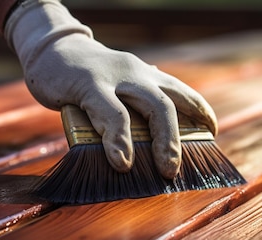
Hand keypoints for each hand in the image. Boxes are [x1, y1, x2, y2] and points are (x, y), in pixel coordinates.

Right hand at [5, 0, 216, 178]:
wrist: (49, 47)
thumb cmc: (82, 76)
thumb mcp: (113, 88)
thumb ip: (128, 110)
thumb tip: (141, 151)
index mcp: (145, 76)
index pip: (182, 92)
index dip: (201, 113)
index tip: (212, 133)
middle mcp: (137, 74)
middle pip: (171, 103)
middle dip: (180, 138)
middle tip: (177, 169)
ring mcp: (115, 78)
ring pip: (152, 106)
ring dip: (164, 140)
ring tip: (165, 169)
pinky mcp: (88, 84)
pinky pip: (110, 113)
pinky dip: (119, 139)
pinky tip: (121, 160)